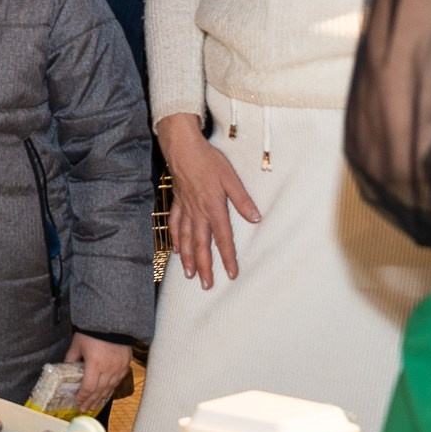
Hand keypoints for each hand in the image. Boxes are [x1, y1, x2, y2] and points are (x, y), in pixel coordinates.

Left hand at [64, 335, 133, 412]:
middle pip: (99, 391)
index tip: (78, 403)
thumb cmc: (92, 332)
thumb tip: (65, 368)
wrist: (112, 321)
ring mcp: (119, 368)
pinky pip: (118, 380)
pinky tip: (107, 393)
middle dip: (91, 401)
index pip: (88, 387)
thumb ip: (71, 358)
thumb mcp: (77, 344)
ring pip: (110, 388)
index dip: (83, 397)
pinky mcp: (126, 365)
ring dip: (102, 398)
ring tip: (95, 405)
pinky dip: (112, 388)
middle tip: (85, 409)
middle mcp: (108, 369)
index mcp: (95, 364)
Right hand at [158, 116, 261, 287]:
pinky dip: (175, 238)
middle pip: (200, 244)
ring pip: (185, 238)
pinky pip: (174, 224)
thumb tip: (255, 218)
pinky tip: (177, 249)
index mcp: (213, 207)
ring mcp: (185, 208)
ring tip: (189, 274)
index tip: (231, 274)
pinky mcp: (177, 201)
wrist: (182, 146)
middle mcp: (197, 212)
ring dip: (188, 258)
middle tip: (205, 285)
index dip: (227, 258)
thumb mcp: (230, 178)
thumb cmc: (208, 160)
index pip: (222, 238)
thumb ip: (242, 200)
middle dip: (204, 266)